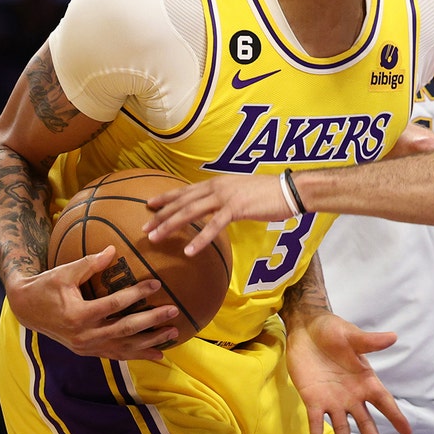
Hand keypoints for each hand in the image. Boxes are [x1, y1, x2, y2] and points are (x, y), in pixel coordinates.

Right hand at [5, 246, 179, 359]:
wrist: (27, 309)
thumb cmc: (46, 286)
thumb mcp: (64, 272)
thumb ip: (89, 263)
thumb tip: (113, 250)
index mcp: (77, 315)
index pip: (113, 305)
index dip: (136, 295)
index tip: (156, 283)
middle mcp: (83, 335)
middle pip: (124, 330)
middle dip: (151, 322)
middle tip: (173, 311)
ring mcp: (86, 347)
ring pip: (124, 347)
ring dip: (150, 342)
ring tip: (173, 333)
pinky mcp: (89, 351)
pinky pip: (117, 355)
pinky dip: (138, 354)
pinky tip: (158, 354)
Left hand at [145, 174, 283, 255]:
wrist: (289, 190)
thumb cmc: (269, 193)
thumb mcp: (241, 191)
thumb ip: (226, 198)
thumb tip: (217, 208)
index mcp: (217, 182)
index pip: (186, 191)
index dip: (166, 198)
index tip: (149, 205)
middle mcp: (217, 186)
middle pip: (183, 202)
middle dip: (161, 215)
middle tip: (144, 227)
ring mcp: (225, 196)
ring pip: (191, 211)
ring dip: (171, 225)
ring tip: (155, 237)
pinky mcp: (236, 208)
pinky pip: (213, 226)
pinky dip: (200, 238)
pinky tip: (189, 250)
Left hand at [286, 313, 410, 433]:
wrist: (306, 329)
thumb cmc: (333, 330)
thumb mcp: (352, 336)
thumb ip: (370, 342)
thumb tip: (393, 337)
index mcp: (366, 380)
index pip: (384, 402)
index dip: (395, 416)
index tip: (407, 433)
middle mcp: (352, 395)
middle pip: (367, 424)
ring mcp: (333, 400)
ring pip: (343, 430)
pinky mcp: (313, 400)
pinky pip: (316, 424)